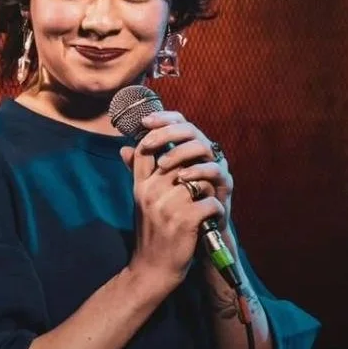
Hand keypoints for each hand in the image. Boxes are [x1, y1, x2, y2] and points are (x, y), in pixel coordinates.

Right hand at [119, 112, 227, 295]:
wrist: (152, 269)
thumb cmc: (151, 233)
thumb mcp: (140, 201)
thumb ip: (138, 174)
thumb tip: (125, 148)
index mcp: (140, 186)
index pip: (147, 149)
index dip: (162, 139)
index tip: (177, 147)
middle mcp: (151, 192)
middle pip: (181, 161)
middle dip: (196, 171)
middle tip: (201, 186)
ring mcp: (168, 205)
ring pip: (200, 180)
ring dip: (208, 192)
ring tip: (204, 205)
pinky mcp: (185, 219)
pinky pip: (210, 202)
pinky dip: (215, 211)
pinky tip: (209, 219)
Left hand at [137, 110, 232, 228]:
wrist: (197, 230)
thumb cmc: (176, 202)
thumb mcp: (154, 183)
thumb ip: (141, 166)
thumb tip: (122, 150)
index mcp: (187, 146)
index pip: (177, 122)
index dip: (162, 118)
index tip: (143, 122)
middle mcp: (204, 151)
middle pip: (189, 129)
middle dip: (167, 133)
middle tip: (147, 143)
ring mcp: (216, 165)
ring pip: (202, 146)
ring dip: (179, 152)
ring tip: (161, 164)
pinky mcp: (225, 183)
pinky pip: (214, 170)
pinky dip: (197, 171)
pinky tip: (181, 177)